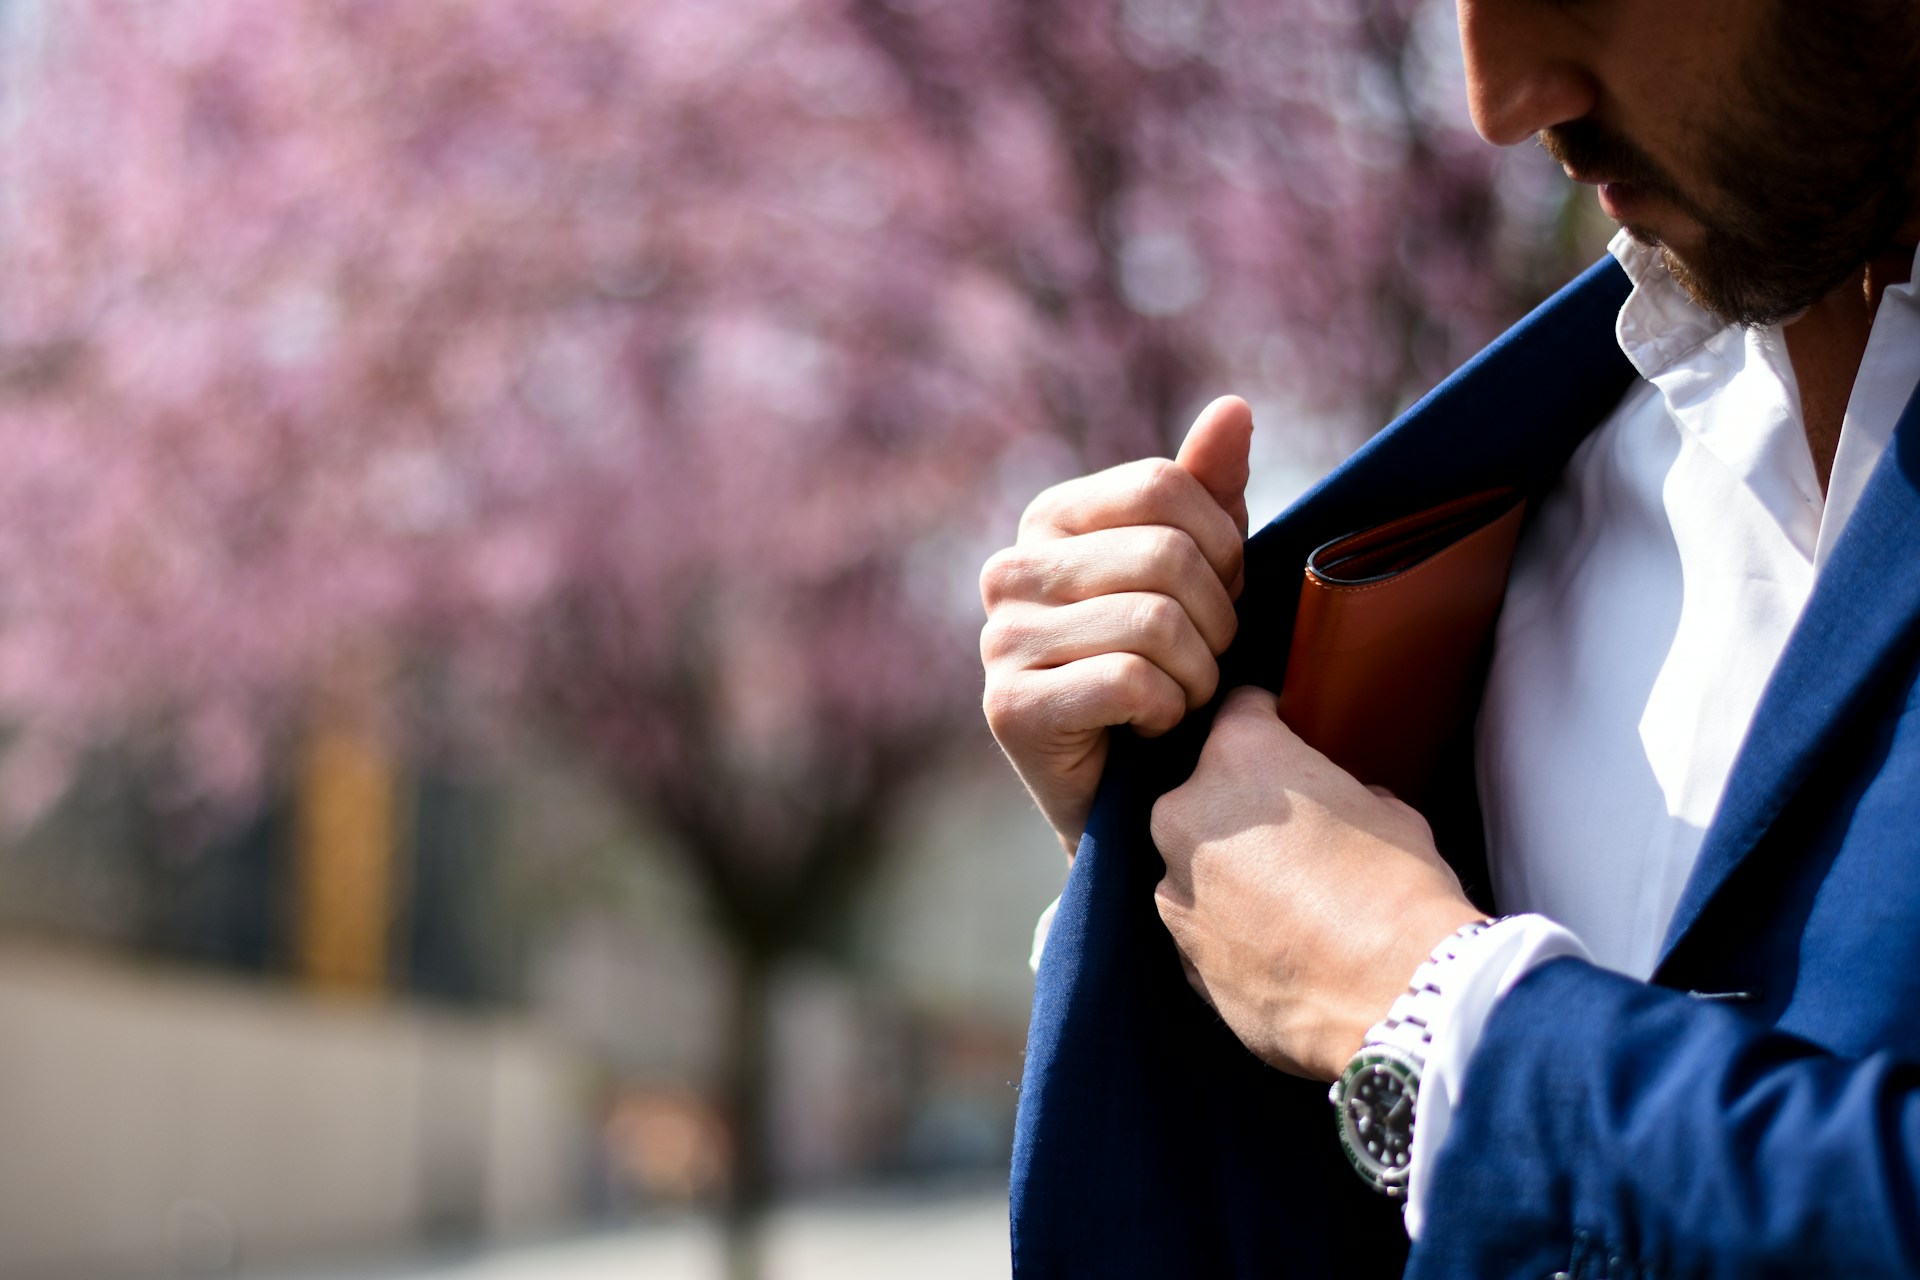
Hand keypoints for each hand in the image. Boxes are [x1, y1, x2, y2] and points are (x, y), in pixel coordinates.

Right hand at [980, 396, 1251, 853]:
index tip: (1220, 597)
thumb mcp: (1199, 572)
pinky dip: (1166, 713)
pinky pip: (1131, 682)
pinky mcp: (1008, 707)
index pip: (1164, 486)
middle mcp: (1010, 569)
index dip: (1223, 545)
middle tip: (1204, 661)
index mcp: (1050, 518)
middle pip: (1166, 554)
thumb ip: (1209, 491)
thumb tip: (1234, 409)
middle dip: (1218, 620)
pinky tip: (1146, 728)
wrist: (1131, 795)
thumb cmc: (1168, 670)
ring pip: (1156, 622)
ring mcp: (1000, 638)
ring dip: (1198, 675)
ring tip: (1178, 697)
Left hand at [1150, 687, 1483, 1080]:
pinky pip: (1199, 923)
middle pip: (1205, 790)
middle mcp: (1187, 813)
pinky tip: (1279, 947)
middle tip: (1294, 836)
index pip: (1240, 709)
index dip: (1268, 721)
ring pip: (1194, 861)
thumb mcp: (1390, 813)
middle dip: (1240, 807)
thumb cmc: (1400, 892)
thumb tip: (1348, 802)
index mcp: (1239, 757)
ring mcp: (1174, 886)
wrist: (1396, 996)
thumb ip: (1346, 792)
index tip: (1282, 735)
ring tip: (1289, 902)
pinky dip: (1228, 929)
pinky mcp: (1178, 951)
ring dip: (1228, 872)